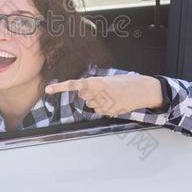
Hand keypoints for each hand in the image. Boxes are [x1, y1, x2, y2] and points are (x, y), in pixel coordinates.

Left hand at [44, 75, 164, 116]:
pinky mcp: (110, 111)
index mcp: (97, 81)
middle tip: (105, 90)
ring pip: (93, 105)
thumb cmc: (128, 82)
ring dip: (99, 101)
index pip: (74, 84)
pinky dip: (106, 108)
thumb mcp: (110, 79)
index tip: (47, 89)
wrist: (144, 89)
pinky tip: (116, 103)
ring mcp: (104, 103)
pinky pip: (101, 111)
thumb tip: (85, 93)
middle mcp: (98, 92)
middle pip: (84, 96)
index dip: (60, 87)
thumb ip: (96, 85)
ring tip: (113, 96)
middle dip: (91, 94)